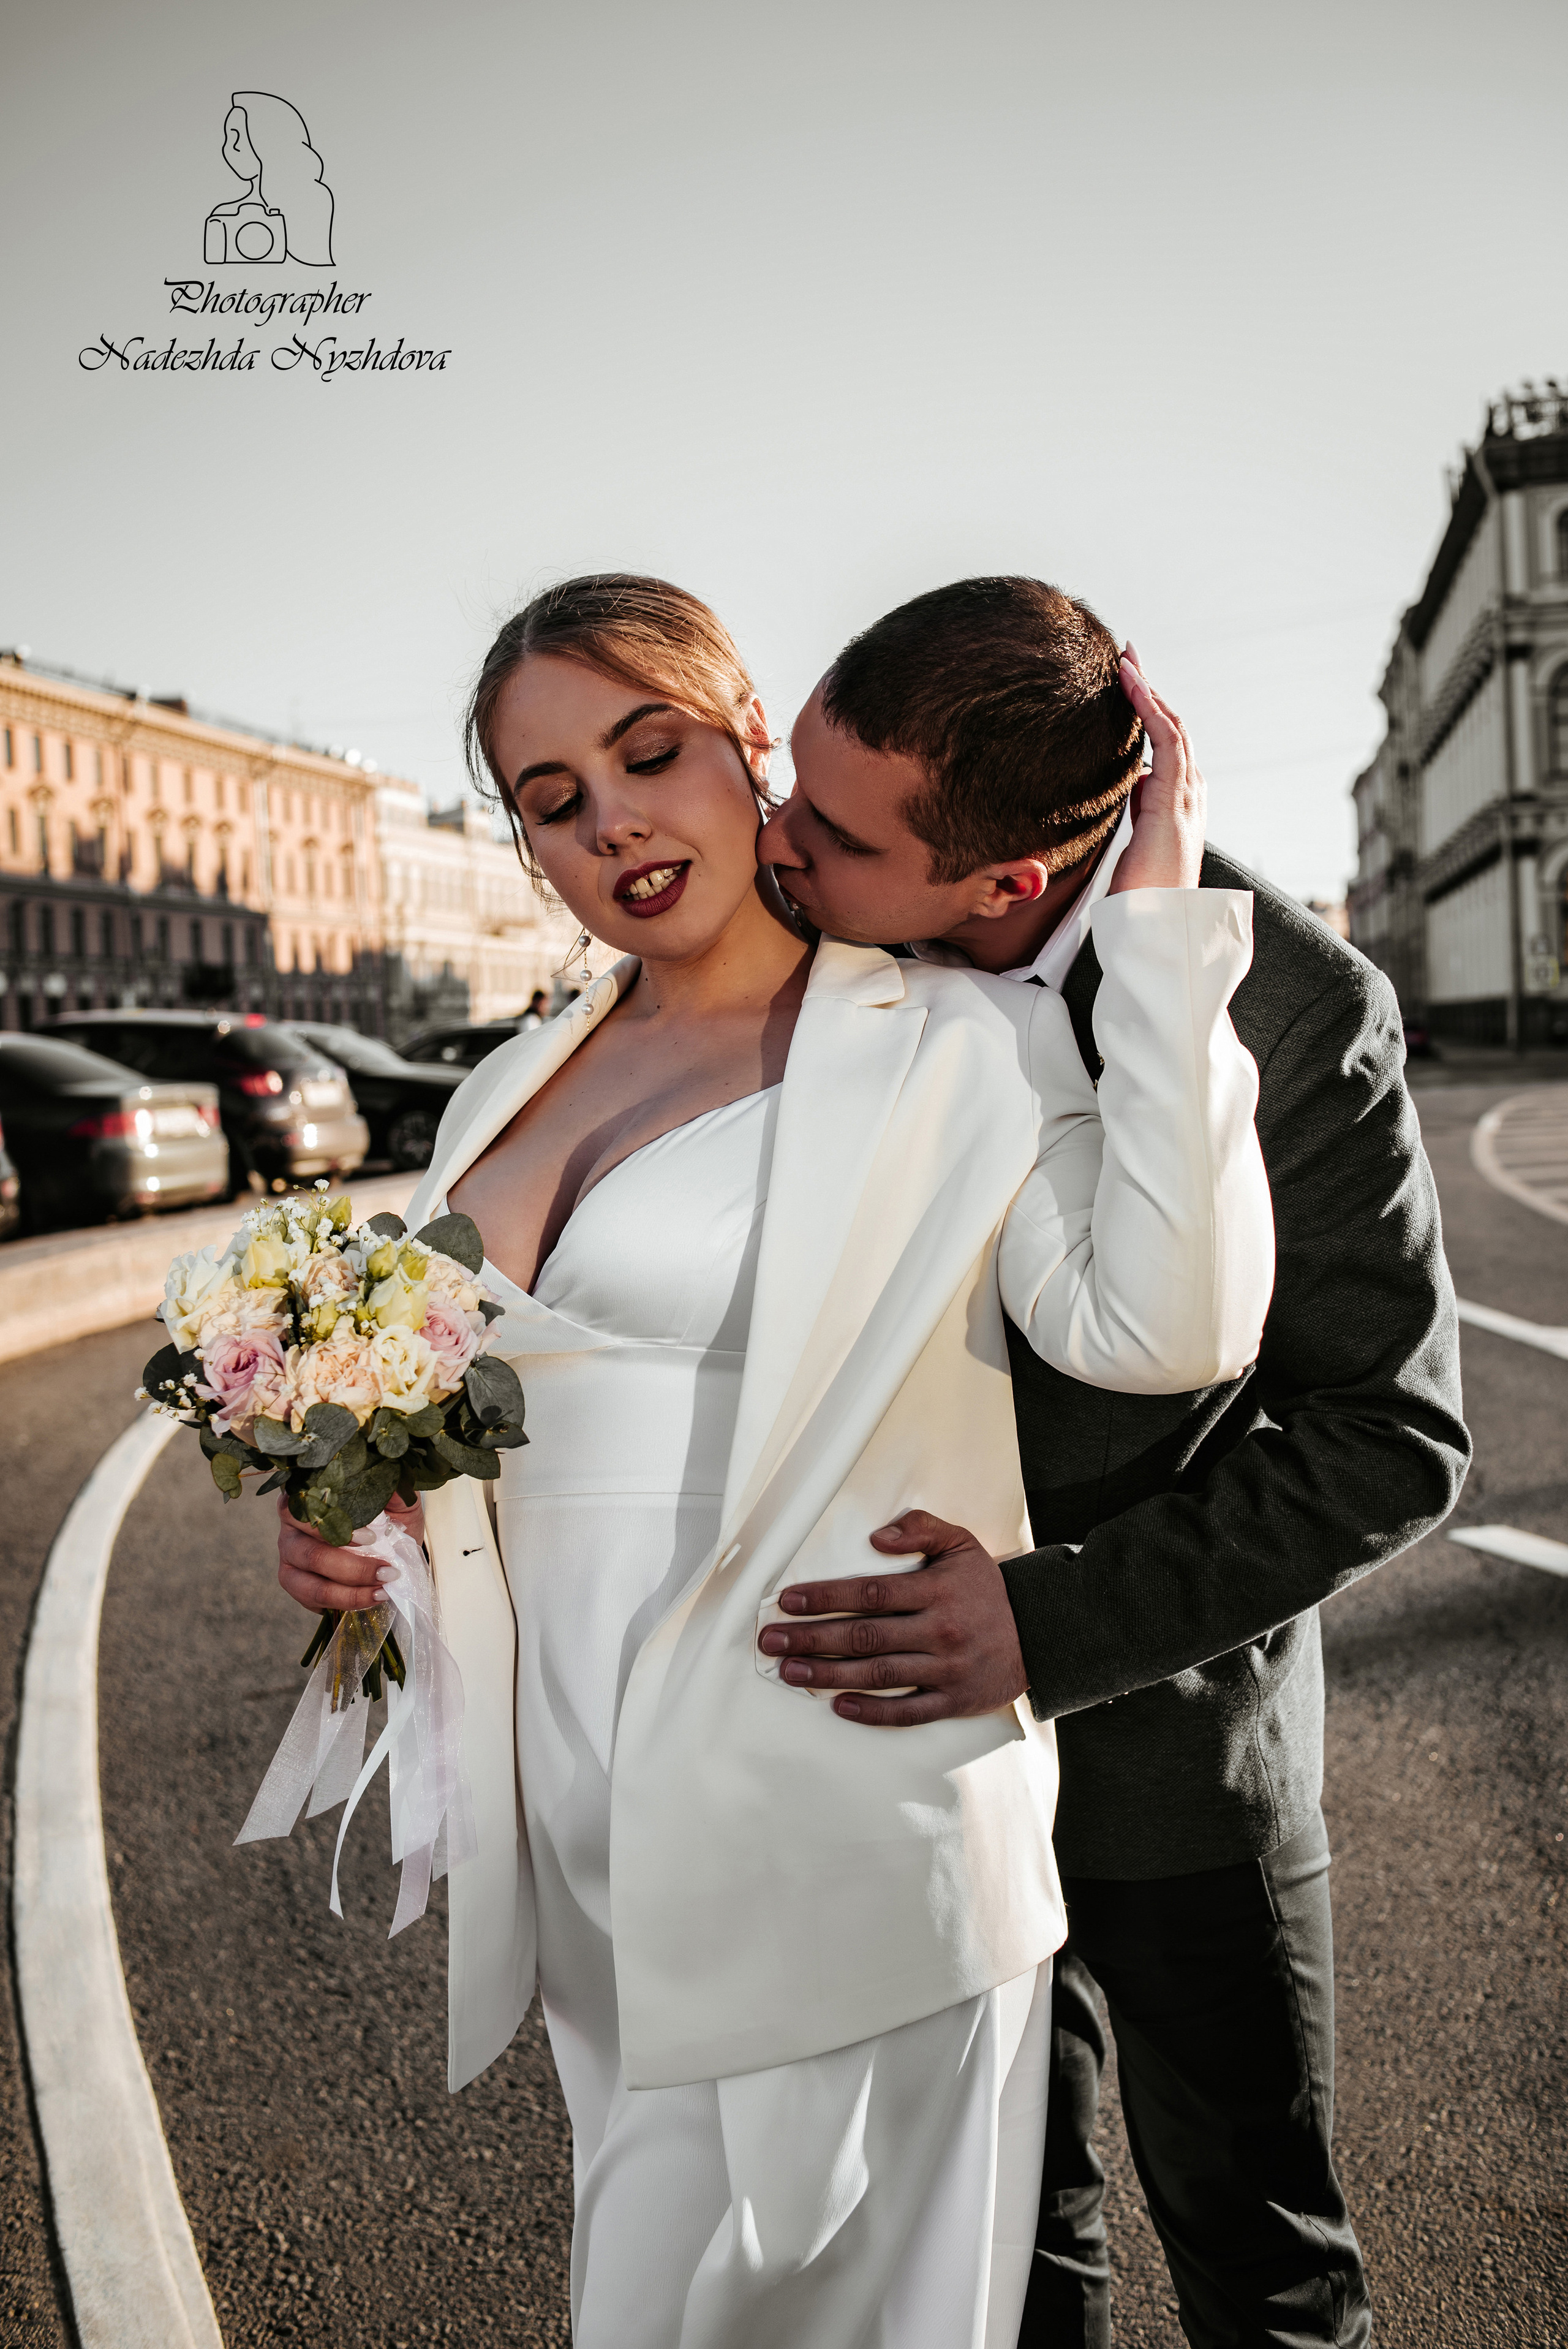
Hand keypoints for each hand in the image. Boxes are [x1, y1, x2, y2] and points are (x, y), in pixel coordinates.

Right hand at [276, 1490, 425, 1614]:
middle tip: (386, 1569)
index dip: (333, 1526)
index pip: (306, 1509)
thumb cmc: (387, 1521)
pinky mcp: (296, 1587)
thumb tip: (390, 1475)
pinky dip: (347, 1601)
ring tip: (383, 1588)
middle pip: (311, 1553)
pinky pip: (315, 1600)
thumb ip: (393, 1490)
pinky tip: (373, 1597)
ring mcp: (290, 1561)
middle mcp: (291, 1530)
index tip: (370, 1537)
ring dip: (351, 1591)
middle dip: (352, 1567)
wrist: (390, 1549)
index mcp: (308, 1502)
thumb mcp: (397, 1503)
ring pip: (311, 1584)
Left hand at [756, 1509, 1027, 1725]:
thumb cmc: (989, 1587)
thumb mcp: (962, 1543)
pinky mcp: (954, 1700)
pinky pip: (908, 1711)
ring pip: (877, 1674)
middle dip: (812, 1638)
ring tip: (790, 1671)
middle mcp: (939, 1631)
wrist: (1043, 1631)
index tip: (788, 1602)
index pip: (870, 1593)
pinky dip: (872, 1711)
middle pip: (864, 1636)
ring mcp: (947, 1669)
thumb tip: (877, 1536)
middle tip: (771, 1641)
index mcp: (936, 1591)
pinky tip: (839, 1706)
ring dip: (829, 1674)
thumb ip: (920, 1528)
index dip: (825, 1598)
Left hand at [1108, 643, 1204, 895]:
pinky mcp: (1175, 799)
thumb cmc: (1142, 893)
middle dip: (1150, 690)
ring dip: (1149, 691)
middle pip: (1172, 727)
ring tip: (1127, 661)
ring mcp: (1187, 794)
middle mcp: (1190, 793)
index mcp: (1179, 802)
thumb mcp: (1135, 839)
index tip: (1127, 683)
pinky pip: (1166, 740)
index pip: (1165, 744)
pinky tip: (1133, 686)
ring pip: (1172, 727)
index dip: (1149, 711)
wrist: (1157, 922)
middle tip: (1128, 657)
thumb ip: (1137, 808)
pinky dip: (1151, 708)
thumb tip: (1132, 782)